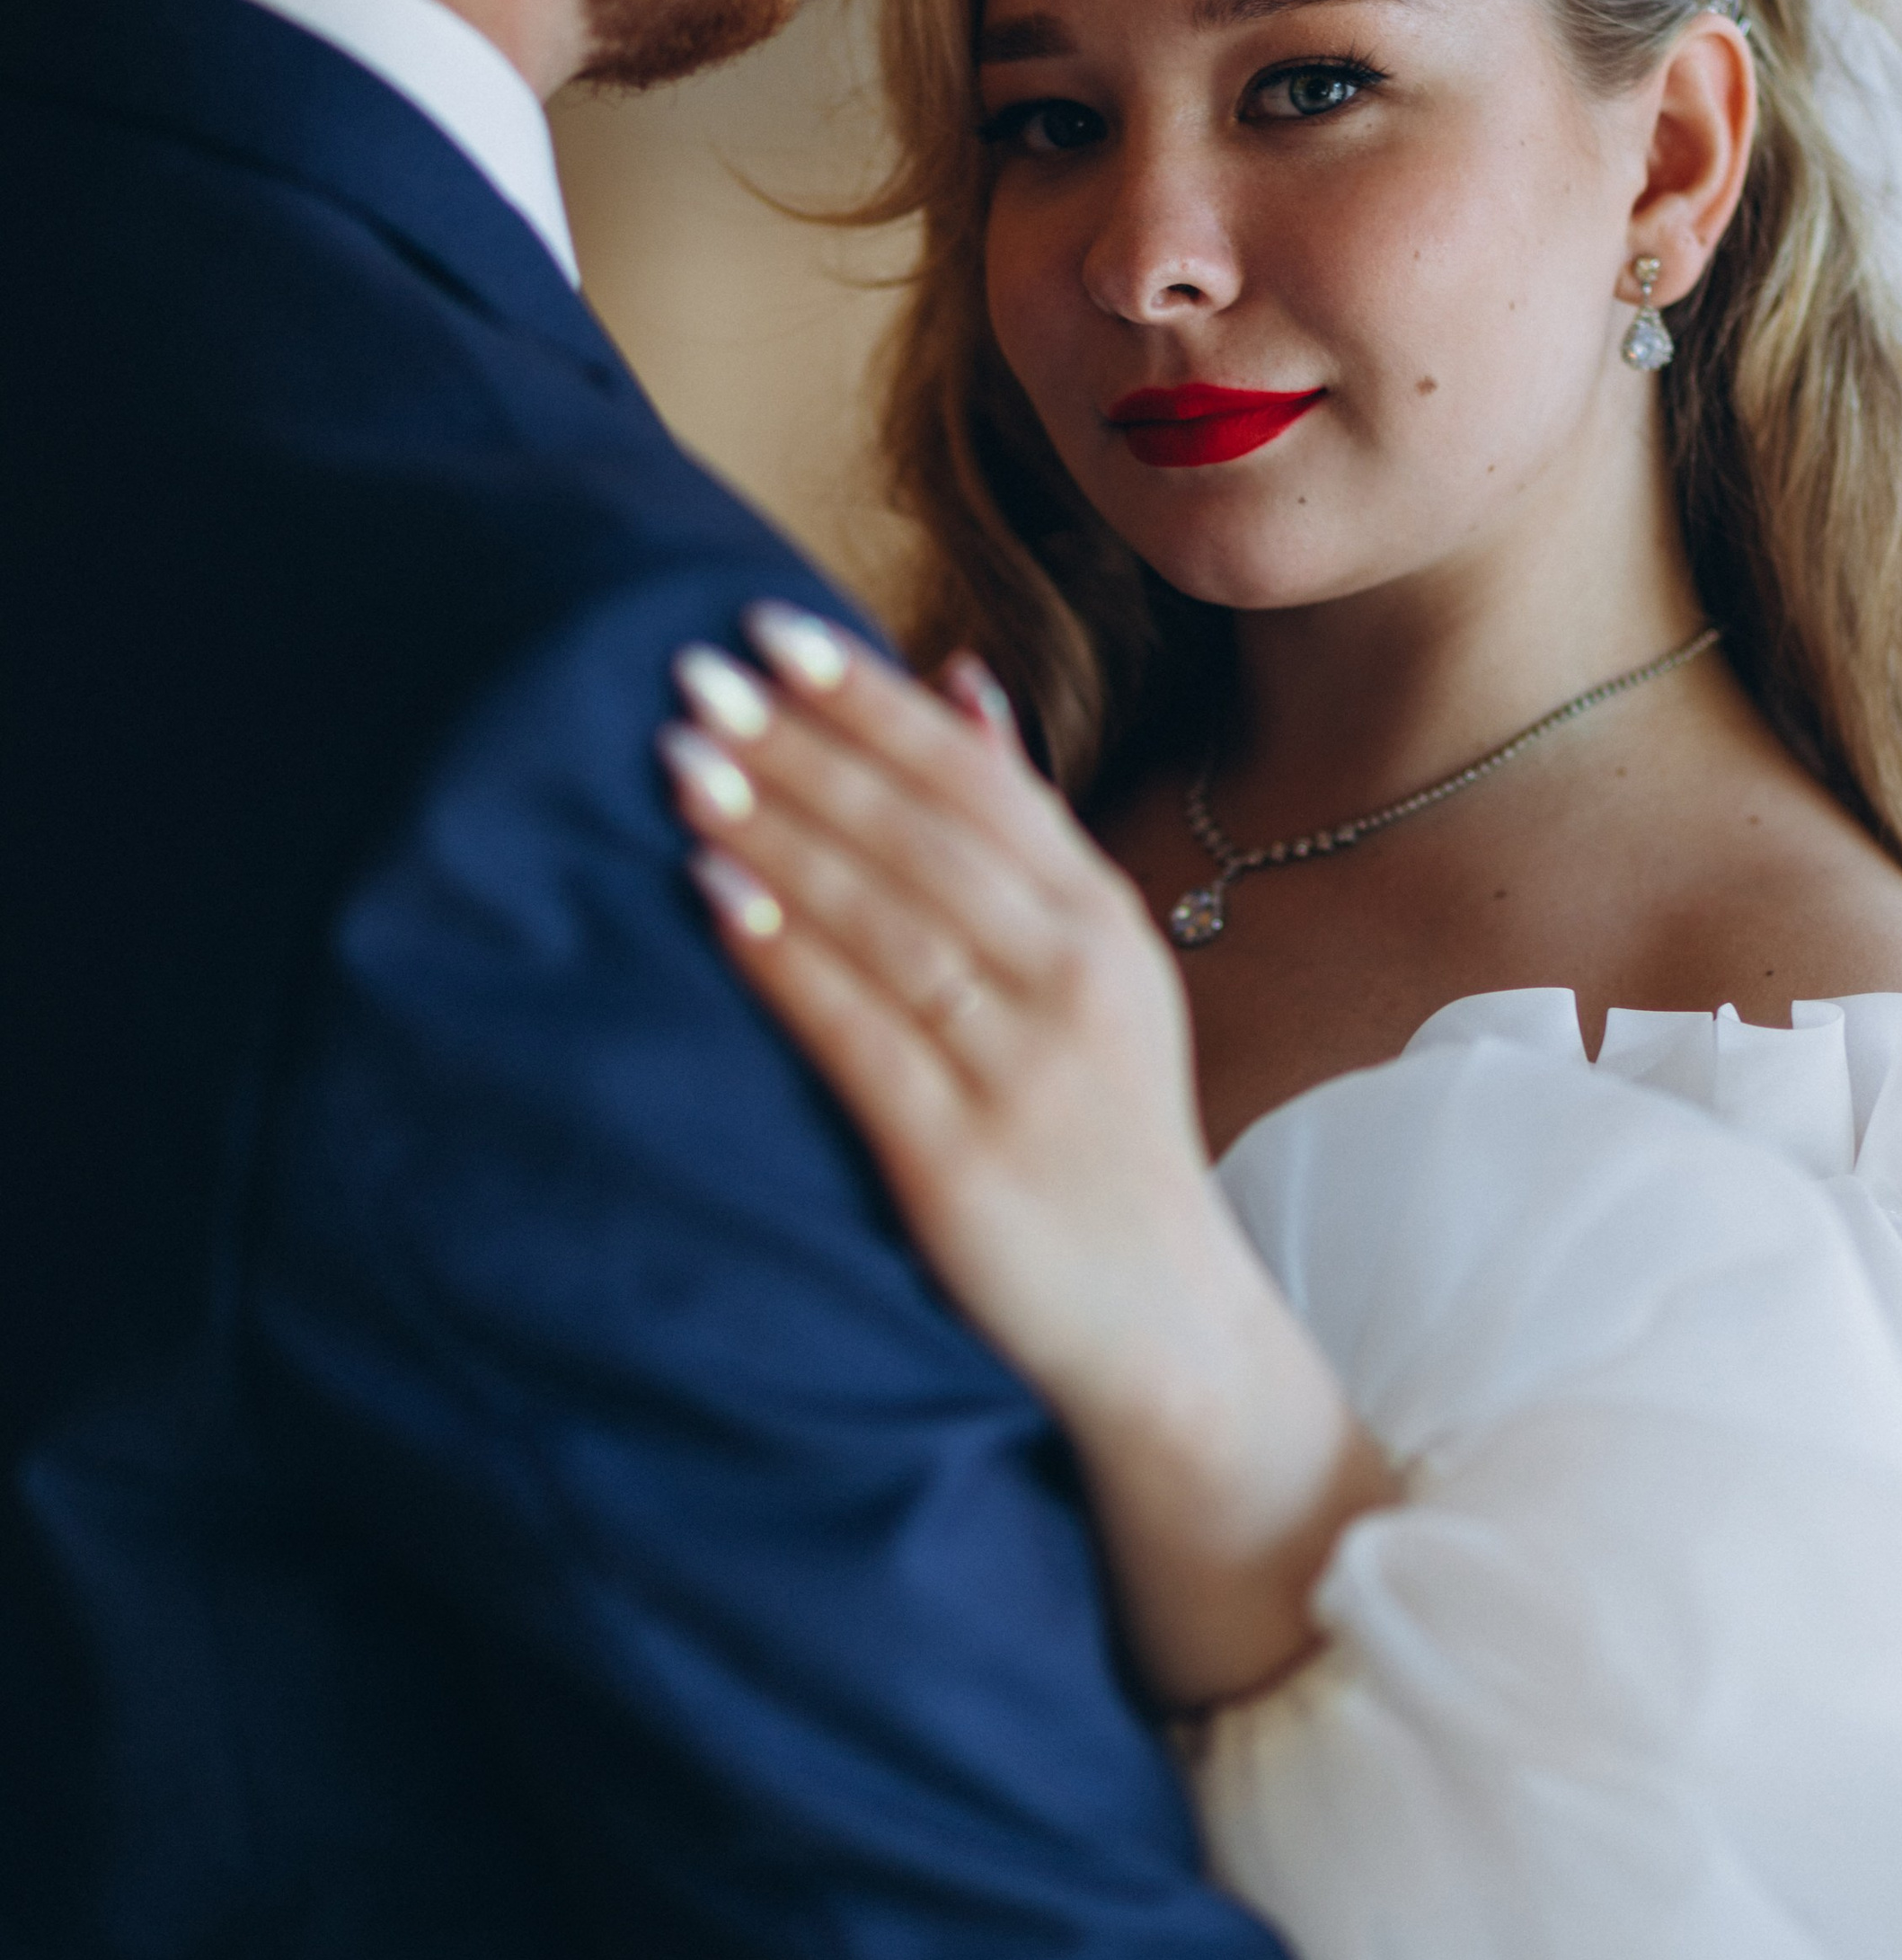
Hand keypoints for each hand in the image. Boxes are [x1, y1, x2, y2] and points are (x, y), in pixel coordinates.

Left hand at [661, 608, 1394, 1708]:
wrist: (1162, 1330)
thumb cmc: (1100, 1137)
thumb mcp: (1090, 970)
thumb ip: (1018, 830)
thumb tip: (953, 679)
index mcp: (1099, 919)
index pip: (970, 777)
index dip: (864, 698)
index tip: (766, 629)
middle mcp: (1073, 976)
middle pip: (918, 831)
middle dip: (801, 745)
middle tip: (693, 672)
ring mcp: (1023, 1066)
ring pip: (884, 917)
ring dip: (778, 829)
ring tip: (681, 761)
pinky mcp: (963, 1156)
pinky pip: (857, 1031)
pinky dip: (783, 953)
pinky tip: (711, 894)